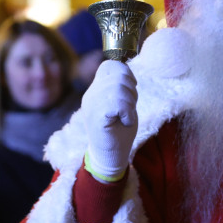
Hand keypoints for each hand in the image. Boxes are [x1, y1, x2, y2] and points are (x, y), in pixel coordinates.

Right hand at [83, 60, 137, 181]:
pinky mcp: (96, 116)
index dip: (126, 74)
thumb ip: (122, 87)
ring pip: (119, 87)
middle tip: (129, 109)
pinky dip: (128, 113)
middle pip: (118, 75)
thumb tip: (128, 72)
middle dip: (132, 91)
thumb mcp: (122, 104)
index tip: (132, 90)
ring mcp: (91, 105)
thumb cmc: (119, 131)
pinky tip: (125, 122)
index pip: (110, 65)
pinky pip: (118, 103)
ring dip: (130, 103)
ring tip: (126, 116)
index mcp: (96, 89)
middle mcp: (90, 94)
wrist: (111, 156)